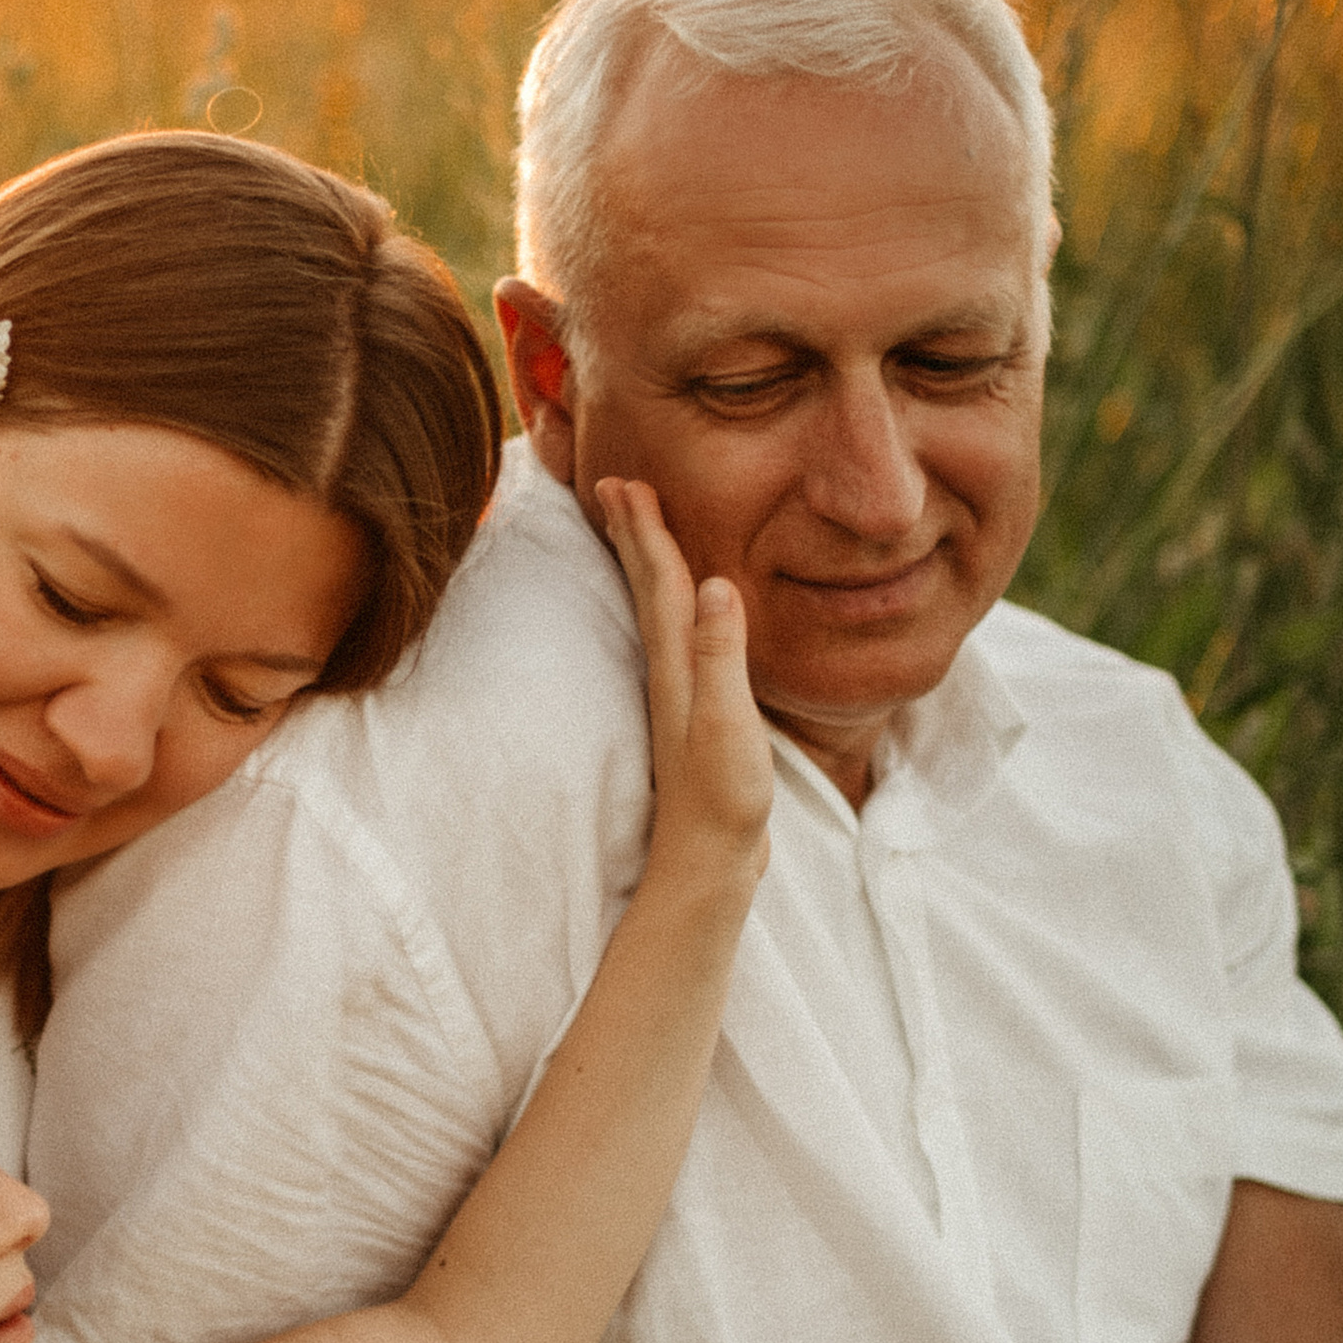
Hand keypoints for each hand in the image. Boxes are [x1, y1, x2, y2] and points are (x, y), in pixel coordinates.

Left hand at [594, 477, 771, 883]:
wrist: (708, 862)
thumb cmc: (722, 800)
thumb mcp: (728, 724)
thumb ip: (723, 657)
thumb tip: (718, 585)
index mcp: (678, 667)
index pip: (662, 583)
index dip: (645, 530)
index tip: (623, 480)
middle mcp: (671, 674)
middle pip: (650, 588)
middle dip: (633, 533)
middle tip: (613, 482)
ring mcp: (679, 693)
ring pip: (659, 611)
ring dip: (646, 564)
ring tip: (635, 528)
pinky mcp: (694, 712)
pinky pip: (679, 639)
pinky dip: (674, 607)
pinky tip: (682, 610)